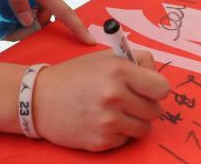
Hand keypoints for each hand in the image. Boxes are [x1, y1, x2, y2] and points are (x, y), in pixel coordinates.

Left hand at [0, 0, 94, 43]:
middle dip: (33, 23)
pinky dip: (37, 3)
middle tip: (9, 23)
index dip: (78, 30)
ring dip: (34, 12)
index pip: (66, 13)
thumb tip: (28, 22)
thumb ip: (17, 1)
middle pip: (49, 16)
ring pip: (48, 8)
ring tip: (14, 3)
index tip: (90, 42)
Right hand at [34, 50, 169, 150]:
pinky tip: (102, 121)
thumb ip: (134, 62)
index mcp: (119, 70)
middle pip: (156, 110)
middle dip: (146, 106)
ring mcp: (107, 121)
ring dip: (134, 121)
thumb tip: (156, 73)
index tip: (148, 88)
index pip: (161, 87)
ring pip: (144, 128)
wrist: (38, 99)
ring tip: (116, 111)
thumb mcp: (104, 58)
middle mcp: (114, 96)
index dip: (156, 88)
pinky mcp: (100, 142)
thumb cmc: (75, 75)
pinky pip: (125, 140)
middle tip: (131, 100)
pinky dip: (118, 133)